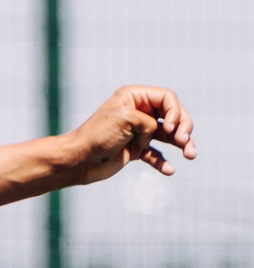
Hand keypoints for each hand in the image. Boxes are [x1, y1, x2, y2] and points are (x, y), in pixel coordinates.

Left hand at [60, 86, 195, 185]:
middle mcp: (138, 112)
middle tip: (186, 141)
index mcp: (134, 97)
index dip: (175, 112)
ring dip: (182, 144)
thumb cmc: (97, 136)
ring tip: (191, 155)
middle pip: (173, 116)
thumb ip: (149, 122)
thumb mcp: (126, 119)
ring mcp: (138, 132)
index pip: (167, 98)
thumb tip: (157, 133)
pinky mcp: (135, 150)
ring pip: (169, 136)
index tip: (170, 128)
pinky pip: (156, 154)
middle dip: (184, 128)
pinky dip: (163, 162)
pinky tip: (169, 170)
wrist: (77, 161)